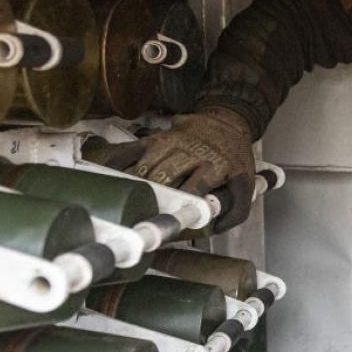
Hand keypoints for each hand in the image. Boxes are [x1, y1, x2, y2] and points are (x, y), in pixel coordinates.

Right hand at [94, 107, 255, 231]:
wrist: (228, 123)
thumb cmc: (233, 159)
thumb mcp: (245, 184)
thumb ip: (234, 211)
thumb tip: (212, 229)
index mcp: (215, 166)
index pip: (193, 188)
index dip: (181, 207)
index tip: (171, 223)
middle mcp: (190, 153)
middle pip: (163, 178)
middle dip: (153, 199)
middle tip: (143, 219)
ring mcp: (170, 143)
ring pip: (145, 167)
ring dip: (135, 188)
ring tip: (128, 206)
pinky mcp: (155, 138)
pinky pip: (129, 150)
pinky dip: (115, 165)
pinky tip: (107, 179)